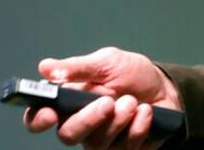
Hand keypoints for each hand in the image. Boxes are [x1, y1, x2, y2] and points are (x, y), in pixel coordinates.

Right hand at [22, 47, 183, 147]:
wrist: (165, 87)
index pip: (40, 117)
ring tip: (133, 101)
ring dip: (119, 120)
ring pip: (97, 143)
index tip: (50, 113)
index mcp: (69, 101)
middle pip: (67, 135)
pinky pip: (124, 148)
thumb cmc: (131, 74)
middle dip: (87, 119)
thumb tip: (45, 67)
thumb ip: (77, 67)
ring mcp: (101, 140)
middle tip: (108, 102)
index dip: (38, 119)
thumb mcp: (107, 61)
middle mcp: (81, 124)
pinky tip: (146, 112)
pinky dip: (137, 127)